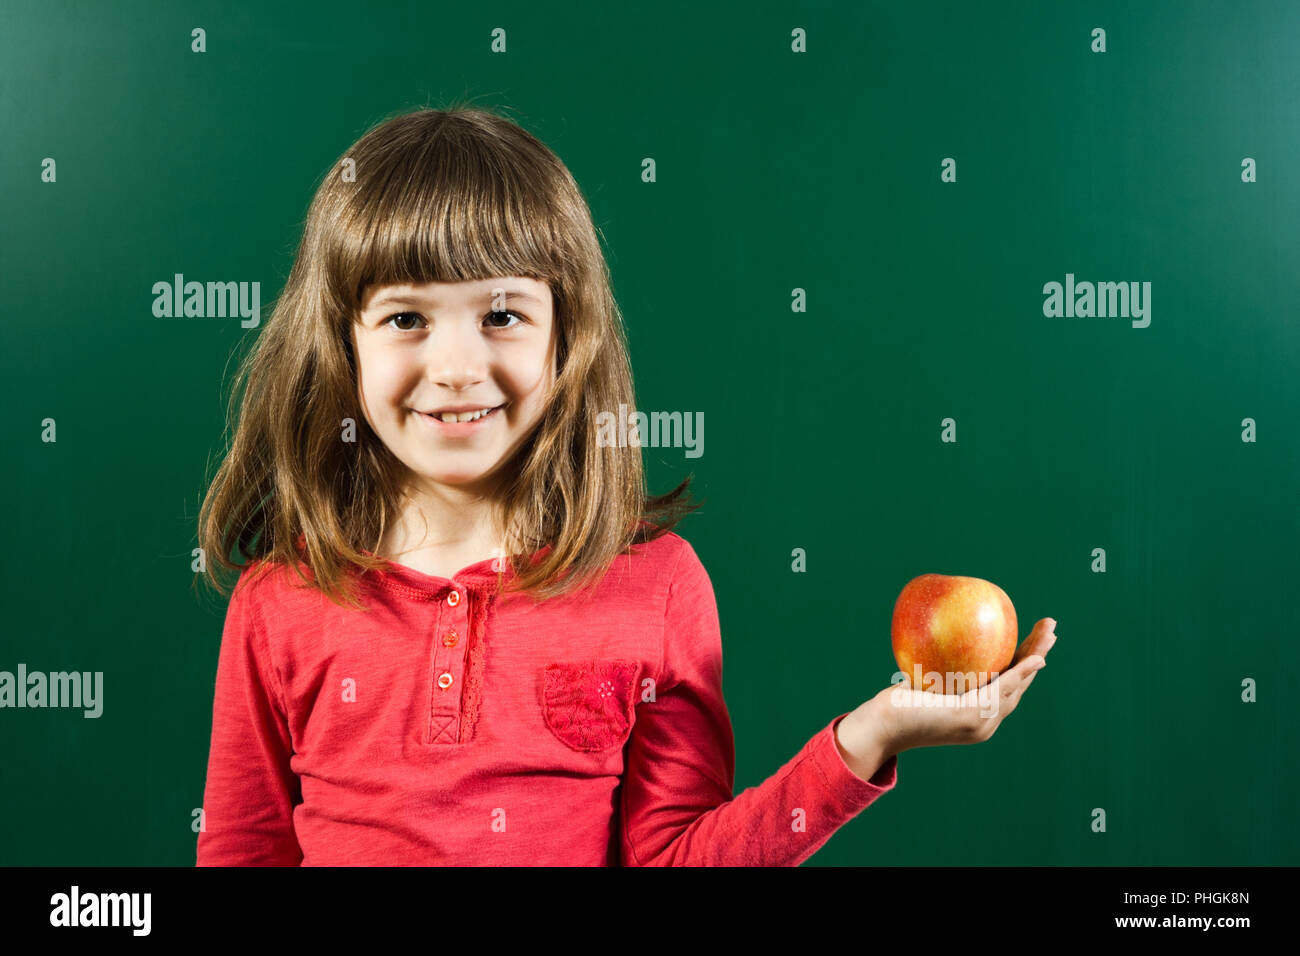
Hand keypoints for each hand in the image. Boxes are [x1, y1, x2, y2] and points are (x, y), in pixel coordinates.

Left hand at [836, 618, 1057, 775]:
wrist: (881, 726)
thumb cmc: (896, 704)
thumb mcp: (924, 681)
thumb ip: (939, 667)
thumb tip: (940, 635)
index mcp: (977, 715)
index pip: (1008, 686)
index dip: (1025, 664)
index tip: (1034, 640)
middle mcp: (985, 722)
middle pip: (1020, 684)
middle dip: (1039, 655)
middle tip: (1052, 630)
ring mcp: (980, 722)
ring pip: (1017, 685)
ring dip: (1037, 657)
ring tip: (1050, 634)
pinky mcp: (970, 715)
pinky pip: (1001, 689)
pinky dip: (1021, 673)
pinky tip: (1033, 658)